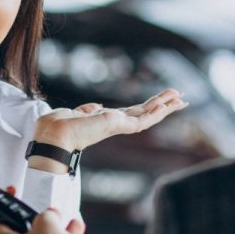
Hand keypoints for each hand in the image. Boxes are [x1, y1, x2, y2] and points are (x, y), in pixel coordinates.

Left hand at [32, 89, 187, 153]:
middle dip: (163, 105)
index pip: (132, 113)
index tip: (160, 100)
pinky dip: (155, 111)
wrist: (52, 135)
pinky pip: (142, 119)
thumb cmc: (57, 127)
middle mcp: (115, 124)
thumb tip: (96, 106)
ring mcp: (118, 126)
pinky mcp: (118, 126)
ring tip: (182, 98)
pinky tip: (167, 103)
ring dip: (165, 106)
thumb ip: (87, 110)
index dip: (147, 106)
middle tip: (181, 98)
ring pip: (148, 116)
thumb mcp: (75, 113)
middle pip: (145, 113)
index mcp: (105, 121)